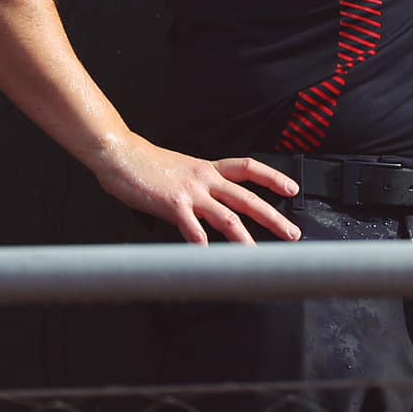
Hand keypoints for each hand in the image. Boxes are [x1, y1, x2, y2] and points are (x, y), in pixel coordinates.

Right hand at [92, 137, 301, 244]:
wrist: (120, 154)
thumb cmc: (146, 164)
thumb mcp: (182, 169)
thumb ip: (199, 185)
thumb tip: (211, 204)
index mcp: (209, 169)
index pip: (250, 168)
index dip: (274, 178)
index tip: (292, 188)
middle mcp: (205, 179)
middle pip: (247, 198)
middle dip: (272, 217)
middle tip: (290, 233)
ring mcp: (190, 192)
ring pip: (226, 216)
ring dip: (244, 238)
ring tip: (257, 255)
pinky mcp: (171, 204)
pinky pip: (191, 227)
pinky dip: (201, 242)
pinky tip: (208, 257)